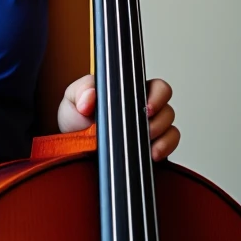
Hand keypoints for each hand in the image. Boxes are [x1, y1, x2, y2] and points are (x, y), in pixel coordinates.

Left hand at [58, 74, 179, 161]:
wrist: (70, 146)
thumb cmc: (75, 118)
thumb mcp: (73, 99)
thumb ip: (81, 91)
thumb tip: (91, 96)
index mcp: (130, 92)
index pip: (156, 87)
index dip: (158, 95)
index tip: (147, 107)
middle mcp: (144, 109)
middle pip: (167, 107)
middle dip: (161, 117)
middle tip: (146, 126)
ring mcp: (148, 129)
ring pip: (170, 127)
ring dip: (162, 134)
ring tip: (145, 141)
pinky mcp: (149, 148)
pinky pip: (169, 145)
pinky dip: (165, 148)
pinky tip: (152, 153)